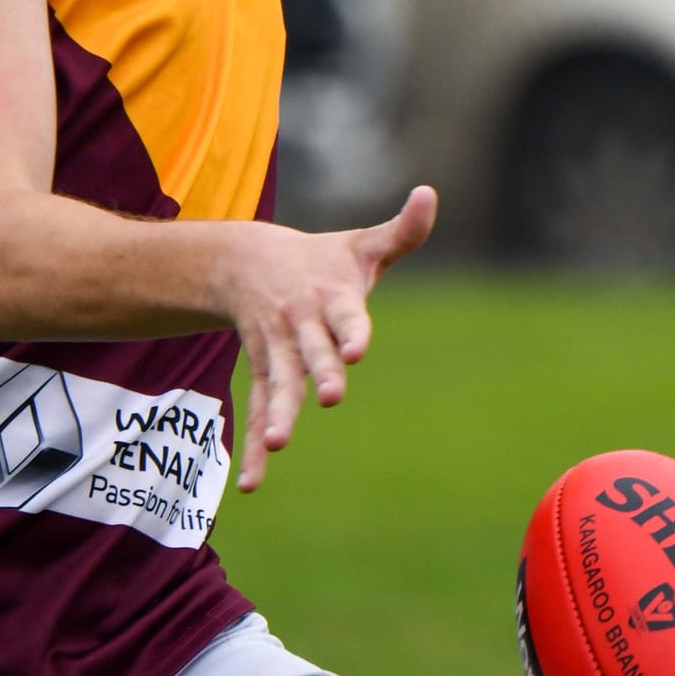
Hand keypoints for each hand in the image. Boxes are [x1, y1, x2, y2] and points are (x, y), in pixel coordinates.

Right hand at [227, 186, 436, 491]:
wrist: (244, 261)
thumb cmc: (321, 259)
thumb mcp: (362, 244)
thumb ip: (403, 231)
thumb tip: (430, 193)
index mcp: (331, 297)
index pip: (345, 315)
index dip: (351, 331)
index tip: (356, 350)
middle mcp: (301, 325)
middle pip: (310, 353)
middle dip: (319, 374)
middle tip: (330, 396)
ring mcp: (278, 351)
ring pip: (278, 384)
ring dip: (277, 414)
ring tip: (277, 443)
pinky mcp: (264, 372)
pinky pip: (258, 409)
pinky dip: (254, 447)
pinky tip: (254, 482)